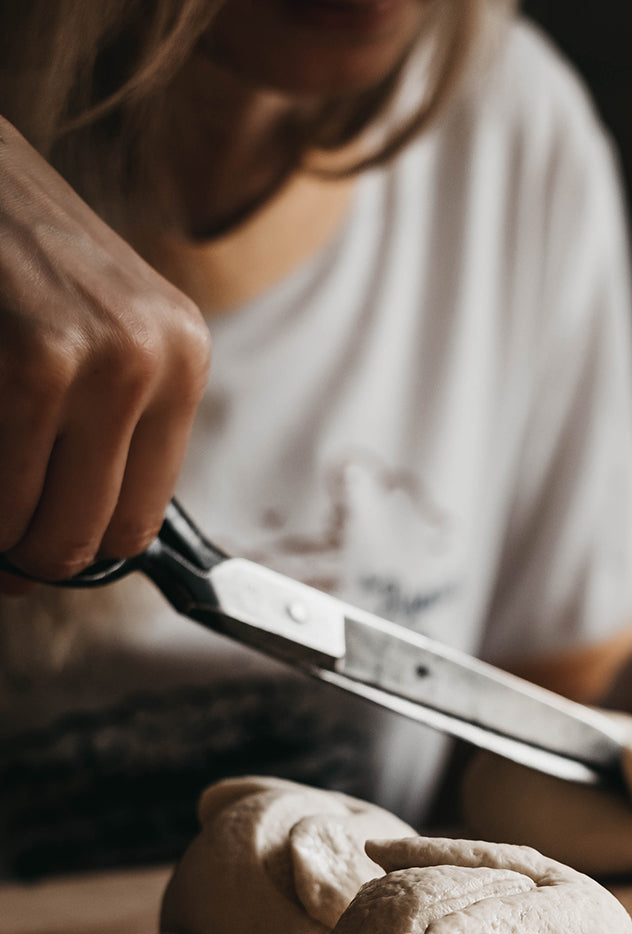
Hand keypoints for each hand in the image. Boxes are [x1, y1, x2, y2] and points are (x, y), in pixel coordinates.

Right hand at [0, 116, 210, 592]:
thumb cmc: (14, 250)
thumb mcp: (96, 324)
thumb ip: (106, 425)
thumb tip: (81, 549)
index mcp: (184, 358)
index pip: (141, 517)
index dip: (82, 552)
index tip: (37, 556)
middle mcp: (155, 363)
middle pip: (92, 534)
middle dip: (32, 554)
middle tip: (2, 548)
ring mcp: (98, 363)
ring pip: (39, 524)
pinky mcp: (33, 365)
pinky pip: (2, 491)